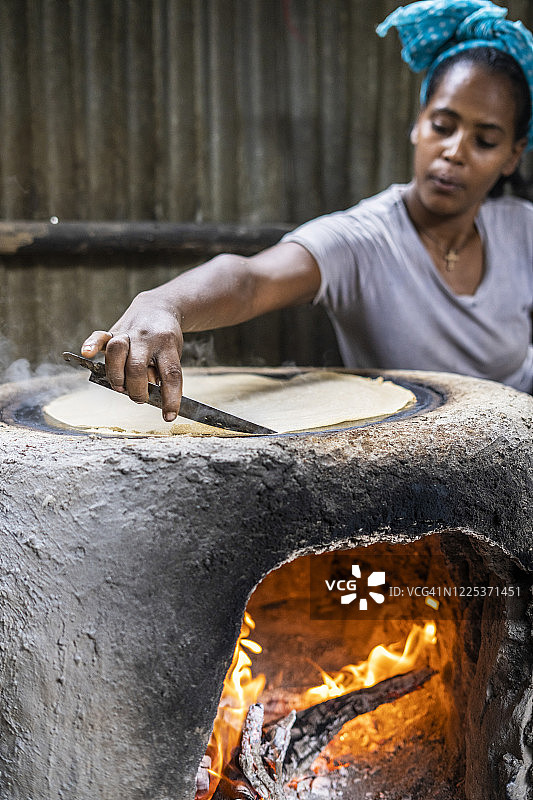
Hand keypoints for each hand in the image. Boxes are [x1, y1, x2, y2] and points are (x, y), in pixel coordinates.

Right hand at [81, 292, 183, 420]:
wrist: (158, 307)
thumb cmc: (165, 340)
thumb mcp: (174, 355)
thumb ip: (163, 374)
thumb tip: (149, 393)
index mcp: (168, 345)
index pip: (171, 375)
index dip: (170, 398)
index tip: (169, 416)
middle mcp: (147, 338)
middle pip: (137, 366)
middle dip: (136, 389)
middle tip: (139, 397)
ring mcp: (129, 333)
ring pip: (117, 351)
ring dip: (116, 374)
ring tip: (120, 386)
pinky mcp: (114, 330)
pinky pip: (99, 336)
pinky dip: (91, 345)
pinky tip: (87, 354)